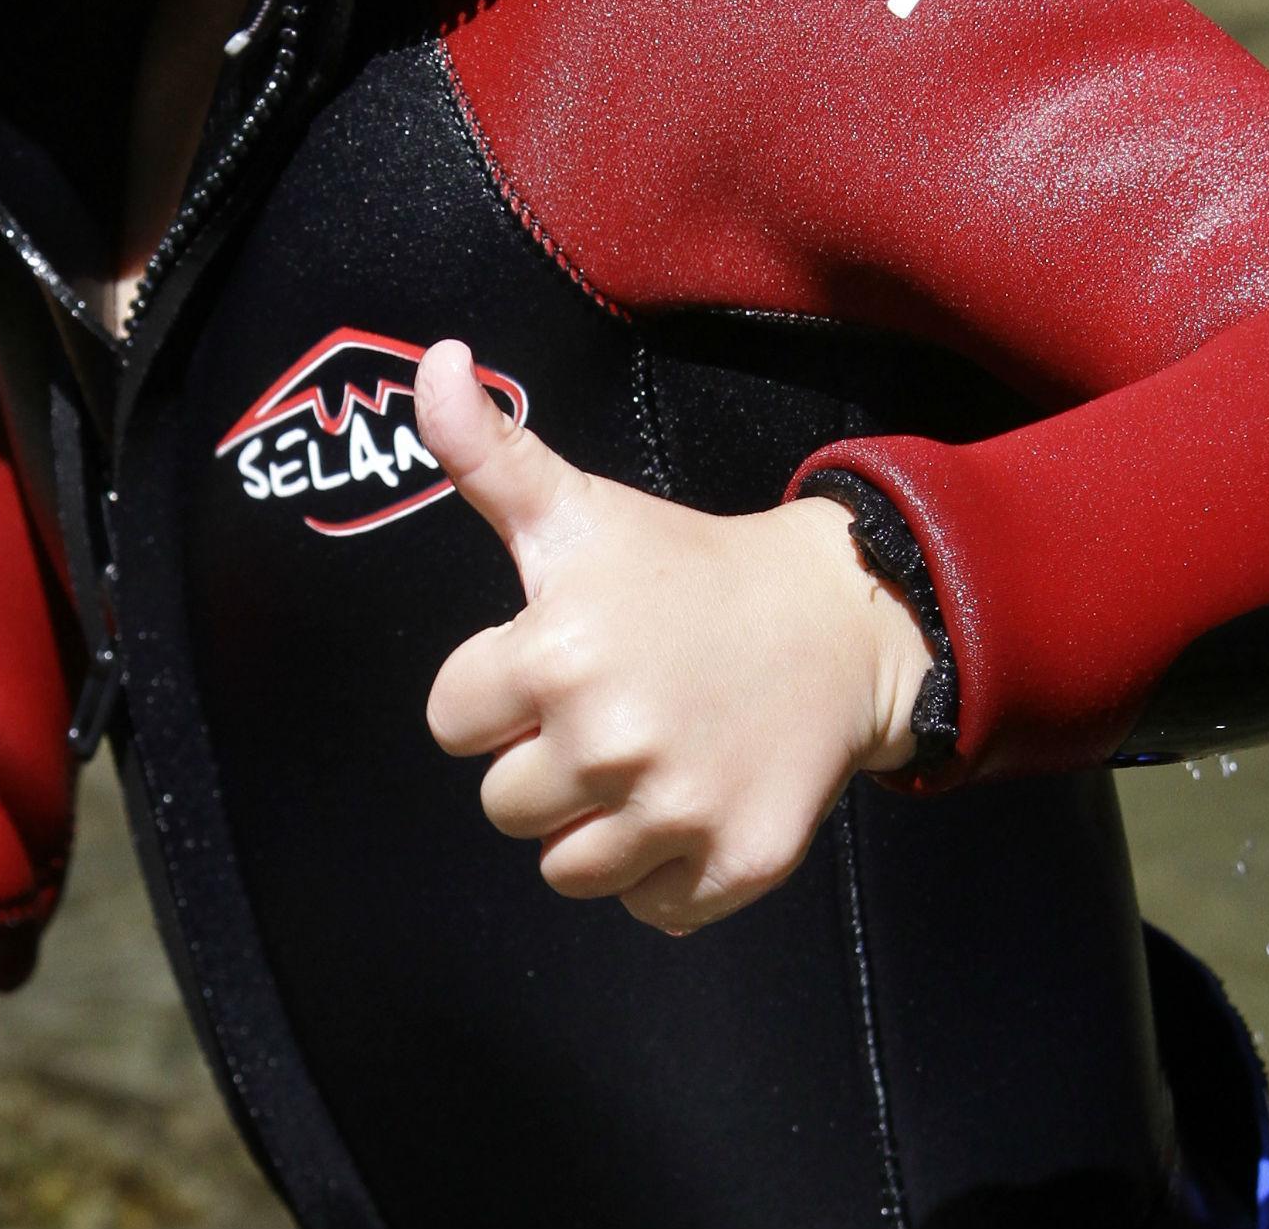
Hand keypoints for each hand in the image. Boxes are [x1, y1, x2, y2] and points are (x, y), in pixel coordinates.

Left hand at [415, 340, 931, 935]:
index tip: (552, 654)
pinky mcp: (734, 868)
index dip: (496, 687)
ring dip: (597, 823)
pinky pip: (649, 908)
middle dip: (543, 759)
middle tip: (610, 701)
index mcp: (554, 656)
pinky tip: (692, 798)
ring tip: (648, 750)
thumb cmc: (684, 569)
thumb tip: (435, 361)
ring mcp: (675, 814)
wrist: (834, 622)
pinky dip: (665, 870)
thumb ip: (485, 450)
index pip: (451, 721)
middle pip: (503, 805)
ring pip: (566, 869)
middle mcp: (609, 743)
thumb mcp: (577, 507)